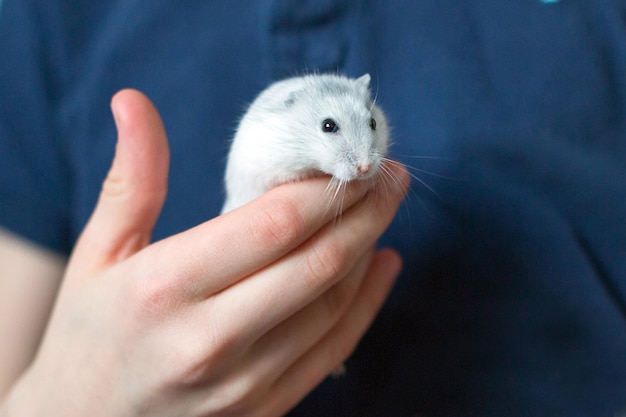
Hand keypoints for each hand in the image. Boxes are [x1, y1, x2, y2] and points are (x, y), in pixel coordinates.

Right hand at [2, 90, 408, 416]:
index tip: (354, 158)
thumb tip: (133, 101)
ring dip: (368, 249)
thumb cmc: (87, 333)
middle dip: (366, 210)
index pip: (273, 224)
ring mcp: (242, 383)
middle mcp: (210, 339)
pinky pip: (333, 351)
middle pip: (316, 262)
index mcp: (166, 286)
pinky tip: (381, 267)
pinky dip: (367, 304)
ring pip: (332, 305)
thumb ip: (132, 179)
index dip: (326, 187)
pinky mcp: (264, 410)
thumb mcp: (97, 253)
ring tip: (383, 210)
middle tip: (390, 176)